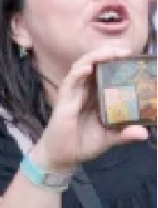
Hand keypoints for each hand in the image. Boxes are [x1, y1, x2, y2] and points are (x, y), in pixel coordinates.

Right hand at [36, 45, 147, 174]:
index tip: (132, 56)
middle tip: (124, 50)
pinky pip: (70, 83)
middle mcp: (84, 92)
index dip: (116, 62)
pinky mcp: (64, 102)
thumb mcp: (110, 138)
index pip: (105, 73)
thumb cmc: (83, 144)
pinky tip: (87, 67)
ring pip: (81, 68)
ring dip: (93, 58)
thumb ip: (125, 134)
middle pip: (93, 66)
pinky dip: (77, 73)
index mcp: (95, 97)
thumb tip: (144, 132)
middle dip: (107, 54)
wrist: (62, 157)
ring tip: (108, 52)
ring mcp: (73, 95)